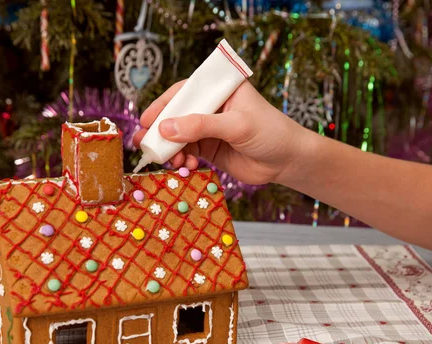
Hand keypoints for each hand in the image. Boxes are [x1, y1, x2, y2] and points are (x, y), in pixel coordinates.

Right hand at [133, 80, 312, 184]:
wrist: (287, 161)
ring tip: (169, 160)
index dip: (163, 105)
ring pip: (178, 136)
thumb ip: (201, 126)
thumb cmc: (269, 133)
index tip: (147, 120)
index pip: (185, 91)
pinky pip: (186, 152)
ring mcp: (208, 129)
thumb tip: (165, 129)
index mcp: (219, 89)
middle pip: (176, 115)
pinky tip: (186, 166)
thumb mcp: (236, 125)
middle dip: (160, 130)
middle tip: (144, 143)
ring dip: (170, 149)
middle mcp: (211, 107)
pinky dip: (181, 159)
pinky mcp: (209, 149)